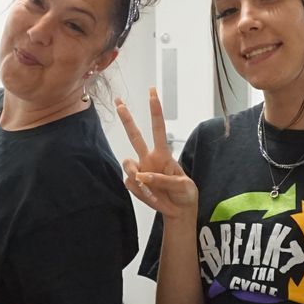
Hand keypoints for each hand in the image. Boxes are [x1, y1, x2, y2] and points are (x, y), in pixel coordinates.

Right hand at [116, 89, 198, 220]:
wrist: (179, 211)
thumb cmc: (185, 194)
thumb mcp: (184, 186)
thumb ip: (164, 180)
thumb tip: (142, 177)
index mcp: (163, 154)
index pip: (158, 128)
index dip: (155, 110)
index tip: (152, 92)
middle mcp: (149, 159)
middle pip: (135, 136)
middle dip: (127, 119)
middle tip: (119, 101)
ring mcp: (140, 171)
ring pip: (127, 163)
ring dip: (135, 174)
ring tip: (149, 189)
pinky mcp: (134, 185)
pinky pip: (130, 184)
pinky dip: (141, 193)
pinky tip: (152, 198)